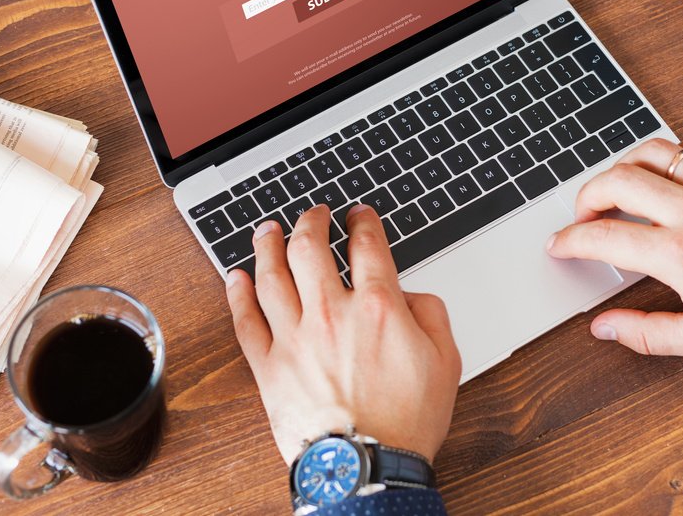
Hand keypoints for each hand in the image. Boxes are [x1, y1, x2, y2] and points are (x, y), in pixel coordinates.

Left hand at [224, 204, 460, 463]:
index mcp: (377, 306)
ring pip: (271, 275)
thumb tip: (410, 296)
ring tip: (268, 230)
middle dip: (311, 221)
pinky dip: (238, 294)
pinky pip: (245, 321)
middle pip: (309, 247)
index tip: (358, 215)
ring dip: (268, 245)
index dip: (362, 221)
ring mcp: (294, 338)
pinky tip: (235, 277)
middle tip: (314, 214)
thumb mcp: (446, 360)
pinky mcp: (269, 367)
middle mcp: (330, 313)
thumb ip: (431, 314)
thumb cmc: (405, 422)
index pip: (366, 245)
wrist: (366, 468)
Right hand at [547, 135, 682, 358]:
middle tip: (584, 214)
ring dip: (624, 167)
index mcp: (680, 255)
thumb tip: (604, 327)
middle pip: (616, 180)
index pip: (603, 237)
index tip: (560, 245)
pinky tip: (669, 173)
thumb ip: (645, 334)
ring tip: (619, 187)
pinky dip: (672, 153)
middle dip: (586, 196)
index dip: (570, 240)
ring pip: (651, 152)